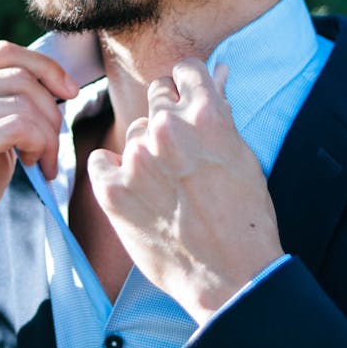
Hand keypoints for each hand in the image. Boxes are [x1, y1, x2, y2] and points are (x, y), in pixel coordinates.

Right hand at [0, 40, 78, 282]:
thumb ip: (2, 102)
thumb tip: (55, 80)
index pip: (3, 53)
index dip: (45, 67)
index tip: (70, 91)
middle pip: (19, 79)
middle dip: (52, 111)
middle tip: (53, 147)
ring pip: (23, 104)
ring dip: (49, 135)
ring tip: (43, 161)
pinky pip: (18, 128)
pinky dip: (40, 145)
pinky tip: (36, 167)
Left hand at [87, 59, 282, 323]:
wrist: (230, 277)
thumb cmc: (245, 217)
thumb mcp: (242, 155)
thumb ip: (221, 111)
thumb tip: (216, 72)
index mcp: (206, 114)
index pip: (185, 70)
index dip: (188, 88)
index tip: (189, 105)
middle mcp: (168, 128)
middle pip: (156, 95)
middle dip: (168, 117)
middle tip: (181, 153)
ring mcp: (136, 158)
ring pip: (134, 132)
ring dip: (145, 150)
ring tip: (168, 187)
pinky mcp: (111, 189)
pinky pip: (100, 160)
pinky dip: (113, 173)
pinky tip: (136, 193)